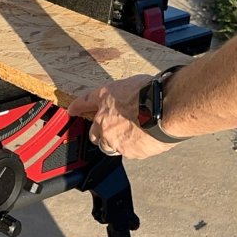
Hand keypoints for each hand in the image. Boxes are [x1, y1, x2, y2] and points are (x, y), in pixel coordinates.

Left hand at [66, 74, 180, 159]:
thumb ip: (127, 94)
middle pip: (94, 133)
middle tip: (114, 130)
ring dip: (116, 143)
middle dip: (101, 133)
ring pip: (109, 146)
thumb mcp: (135, 83)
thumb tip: (131, 97)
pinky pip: (128, 152)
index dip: (77, 106)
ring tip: (133, 136)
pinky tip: (146, 140)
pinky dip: (135, 148)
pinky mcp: (127, 151)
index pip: (85, 101)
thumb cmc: (153, 93)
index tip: (72, 110)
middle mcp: (105, 120)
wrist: (164, 109)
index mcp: (106, 98)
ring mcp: (114, 138)